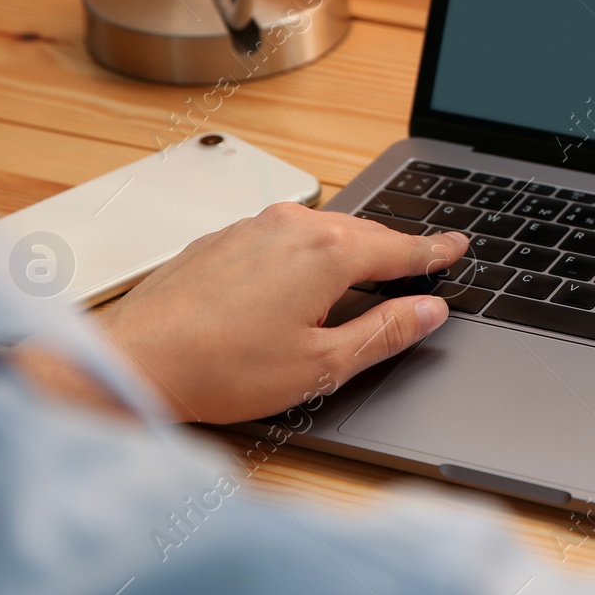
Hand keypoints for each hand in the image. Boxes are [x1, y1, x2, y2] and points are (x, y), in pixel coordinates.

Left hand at [94, 202, 466, 423]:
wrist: (137, 359)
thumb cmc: (222, 369)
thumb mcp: (321, 365)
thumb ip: (384, 332)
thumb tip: (428, 312)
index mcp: (328, 252)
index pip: (401, 247)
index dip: (435, 251)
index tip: (457, 246)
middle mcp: (294, 225)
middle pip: (364, 233)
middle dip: (394, 249)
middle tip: (421, 262)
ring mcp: (254, 226)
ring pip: (321, 231)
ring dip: (348, 250)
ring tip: (365, 273)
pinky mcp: (223, 238)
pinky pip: (282, 236)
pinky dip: (306, 253)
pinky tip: (299, 281)